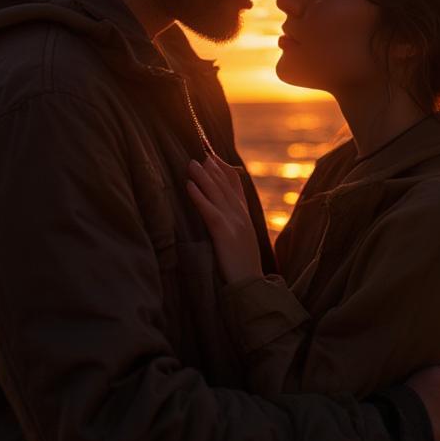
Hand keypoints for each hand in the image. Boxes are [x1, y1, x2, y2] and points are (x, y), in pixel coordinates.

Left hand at [186, 154, 262, 283]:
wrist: (251, 285)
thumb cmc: (243, 267)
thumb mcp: (242, 240)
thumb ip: (234, 223)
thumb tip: (221, 212)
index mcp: (245, 216)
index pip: (236, 186)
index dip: (224, 170)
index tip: (213, 158)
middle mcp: (241, 215)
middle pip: (225, 185)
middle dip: (211, 169)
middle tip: (198, 155)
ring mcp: (234, 223)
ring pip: (217, 194)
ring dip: (203, 177)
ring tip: (191, 164)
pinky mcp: (224, 233)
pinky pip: (209, 210)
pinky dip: (199, 196)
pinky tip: (189, 186)